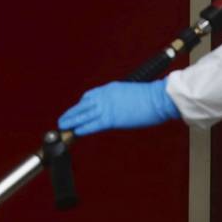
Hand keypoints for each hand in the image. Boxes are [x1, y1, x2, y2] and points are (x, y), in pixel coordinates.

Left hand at [58, 79, 180, 136]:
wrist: (158, 98)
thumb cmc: (150, 97)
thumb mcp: (130, 94)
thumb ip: (120, 100)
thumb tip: (118, 108)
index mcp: (110, 88)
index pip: (90, 96)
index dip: (80, 105)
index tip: (76, 110)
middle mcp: (105, 96)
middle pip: (83, 105)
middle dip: (72, 113)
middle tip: (63, 120)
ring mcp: (107, 107)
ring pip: (84, 115)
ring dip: (72, 121)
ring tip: (63, 127)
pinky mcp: (111, 118)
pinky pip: (92, 124)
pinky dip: (83, 128)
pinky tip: (76, 132)